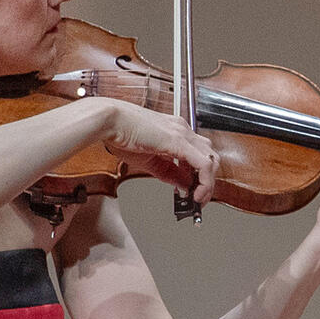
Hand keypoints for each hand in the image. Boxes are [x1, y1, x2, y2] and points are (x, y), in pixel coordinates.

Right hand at [100, 99, 217, 204]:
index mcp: (176, 131)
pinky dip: (204, 182)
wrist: (108, 120)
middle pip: (210, 157)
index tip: (193, 191)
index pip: (200, 155)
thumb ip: (168, 173)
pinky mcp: (178, 141)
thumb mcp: (149, 160)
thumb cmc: (120, 134)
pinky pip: (203, 164)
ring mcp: (182, 133)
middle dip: (208, 181)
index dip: (199, 176)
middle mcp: (183, 130)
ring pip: (211, 160)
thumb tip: (183, 185)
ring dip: (208, 183)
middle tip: (199, 198)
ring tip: (198, 198)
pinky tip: (196, 192)